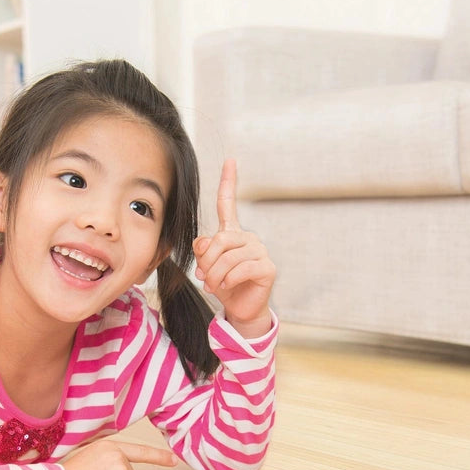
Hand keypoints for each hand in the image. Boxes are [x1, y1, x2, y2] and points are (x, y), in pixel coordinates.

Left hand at [193, 158, 275, 338]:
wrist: (239, 309)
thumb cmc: (223, 285)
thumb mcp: (206, 266)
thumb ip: (202, 251)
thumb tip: (204, 242)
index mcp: (232, 234)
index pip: (228, 205)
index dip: (228, 182)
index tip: (230, 160)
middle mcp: (248, 238)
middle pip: (220, 240)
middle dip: (207, 261)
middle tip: (202, 278)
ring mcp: (260, 251)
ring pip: (228, 257)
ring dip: (214, 275)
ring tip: (212, 286)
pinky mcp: (267, 268)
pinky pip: (241, 269)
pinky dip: (228, 280)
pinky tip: (226, 286)